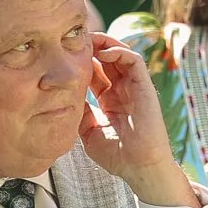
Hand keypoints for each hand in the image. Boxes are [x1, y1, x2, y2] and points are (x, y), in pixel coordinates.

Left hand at [79, 35, 190, 205]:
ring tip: (87, 40)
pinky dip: (119, 51)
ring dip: (104, 43)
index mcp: (110, 100)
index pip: (95, 73)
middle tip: (72, 41)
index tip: (63, 56)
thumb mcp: (89, 132)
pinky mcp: (145, 86)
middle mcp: (122, 91)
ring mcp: (134, 87)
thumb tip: (62, 97)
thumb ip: (80, 112)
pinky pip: (134, 60)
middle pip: (106, 59)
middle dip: (90, 47)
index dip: (81, 62)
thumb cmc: (117, 156)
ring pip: (121, 54)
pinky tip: (103, 53)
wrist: (138, 167)